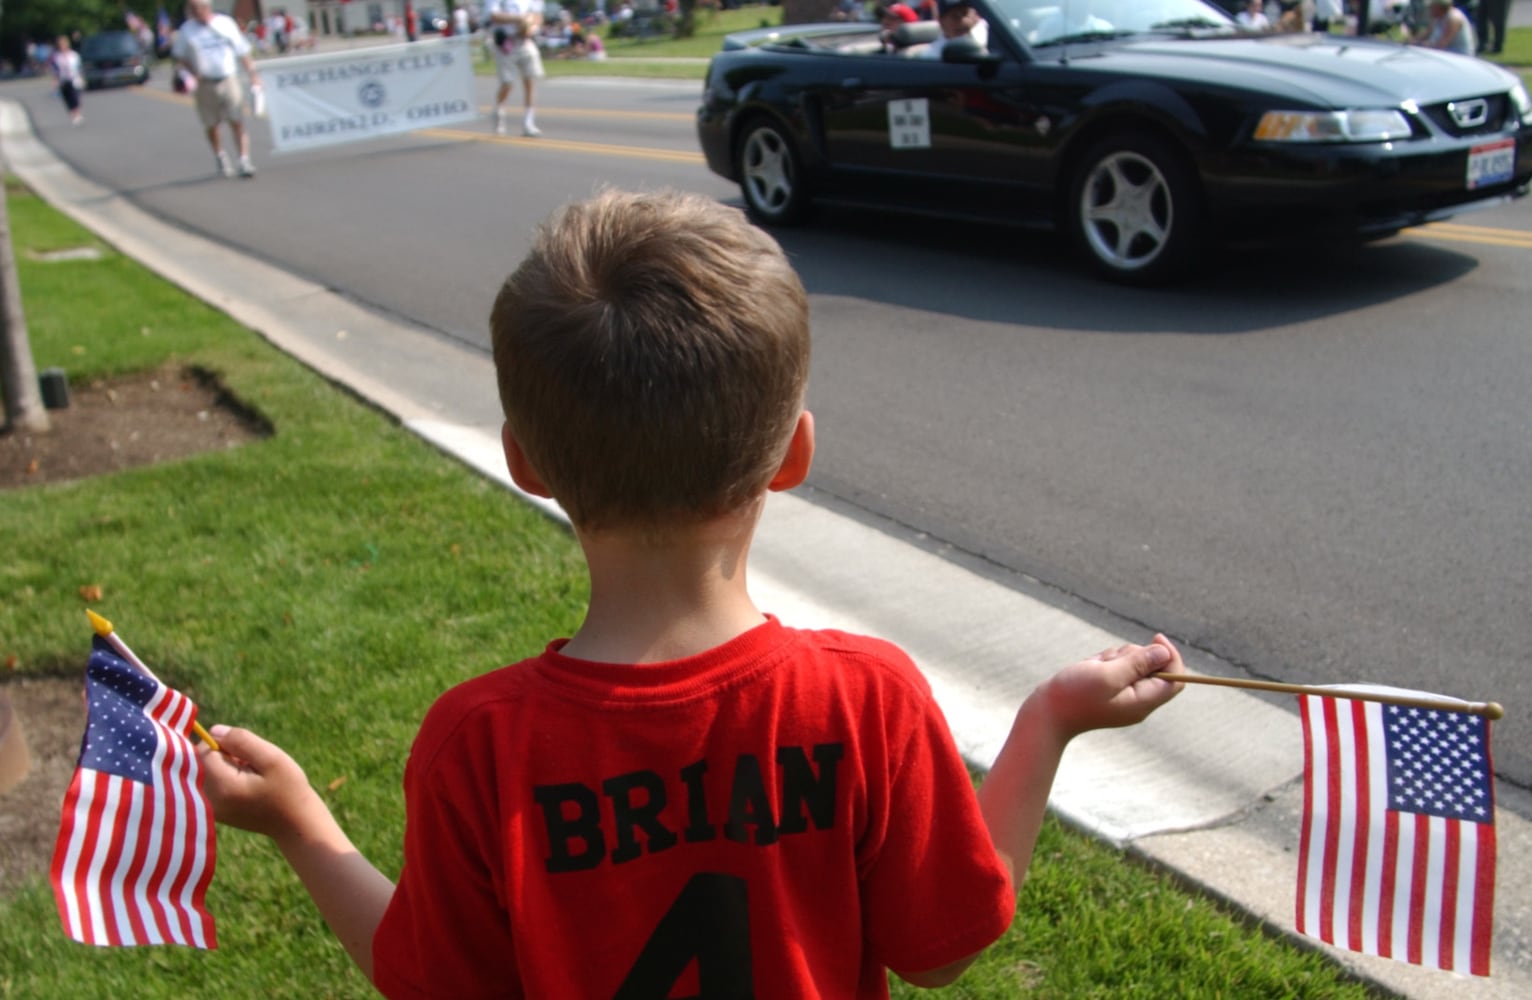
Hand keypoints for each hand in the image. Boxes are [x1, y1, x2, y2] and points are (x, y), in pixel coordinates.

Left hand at [198, 724, 323, 840]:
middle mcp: (209, 800)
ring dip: (224, 767)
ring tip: (250, 776)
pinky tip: (245, 786)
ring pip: (205, 772)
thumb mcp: (272, 758)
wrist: (295, 823)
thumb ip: (242, 741)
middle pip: (201, 762)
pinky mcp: (215, 812)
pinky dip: (224, 779)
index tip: (246, 750)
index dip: (222, 742)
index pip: (202, 751)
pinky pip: (209, 785)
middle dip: (222, 755)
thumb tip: (214, 730)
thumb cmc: (288, 789)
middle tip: (250, 764)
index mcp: (222, 785)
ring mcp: (210, 809)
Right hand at [1036, 634, 1183, 739]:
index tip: (1156, 638)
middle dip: (1135, 655)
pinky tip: (1090, 668)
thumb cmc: (1074, 696)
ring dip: (1116, 657)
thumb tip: (1164, 652)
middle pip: (1154, 667)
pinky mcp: (1109, 690)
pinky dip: (1106, 662)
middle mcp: (1137, 701)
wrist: (1045, 714)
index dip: (1171, 656)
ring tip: (1096, 667)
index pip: (1175, 679)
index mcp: (1142, 702)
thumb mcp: (1107, 675)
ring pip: (1133, 663)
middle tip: (1111, 662)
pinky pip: (1117, 667)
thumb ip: (1138, 663)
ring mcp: (1122, 696)